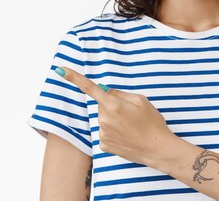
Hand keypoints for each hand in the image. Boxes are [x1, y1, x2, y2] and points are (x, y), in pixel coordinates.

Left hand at [55, 65, 174, 166]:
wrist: (157, 149)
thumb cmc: (152, 123)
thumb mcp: (141, 100)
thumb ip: (120, 94)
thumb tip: (105, 91)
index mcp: (113, 105)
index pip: (90, 88)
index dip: (74, 78)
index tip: (60, 70)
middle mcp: (104, 119)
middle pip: (102, 105)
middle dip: (112, 106)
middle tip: (131, 115)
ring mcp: (103, 133)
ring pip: (103, 119)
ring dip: (113, 120)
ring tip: (131, 127)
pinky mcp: (103, 145)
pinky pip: (105, 132)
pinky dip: (114, 132)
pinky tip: (126, 137)